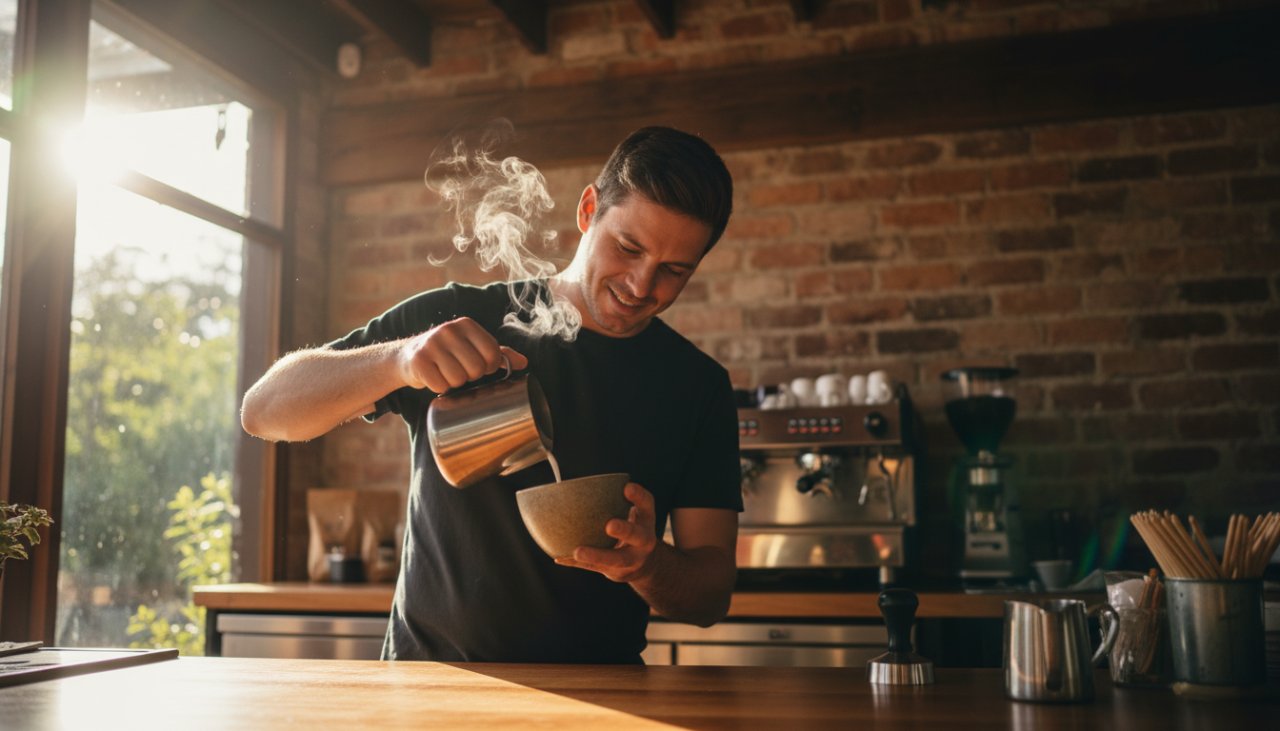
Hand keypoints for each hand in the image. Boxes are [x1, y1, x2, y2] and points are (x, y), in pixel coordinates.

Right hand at [397, 317, 527, 392]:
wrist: (408, 356)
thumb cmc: (447, 353)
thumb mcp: (472, 348)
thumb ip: (498, 354)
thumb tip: (523, 362)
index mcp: (466, 325)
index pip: (493, 353)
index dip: (489, 367)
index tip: (480, 366)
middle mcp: (449, 330)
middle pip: (477, 368)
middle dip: (471, 376)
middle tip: (460, 371)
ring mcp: (432, 344)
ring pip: (458, 379)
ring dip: (454, 383)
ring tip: (446, 373)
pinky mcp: (418, 361)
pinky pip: (440, 385)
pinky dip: (439, 387)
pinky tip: (434, 377)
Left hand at [556, 482, 657, 582]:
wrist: (644, 564)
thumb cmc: (631, 530)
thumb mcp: (634, 515)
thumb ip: (616, 502)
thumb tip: (577, 487)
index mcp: (646, 521)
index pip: (647, 504)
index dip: (639, 496)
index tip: (627, 487)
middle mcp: (643, 541)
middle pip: (637, 536)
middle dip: (624, 530)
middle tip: (609, 525)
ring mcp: (631, 559)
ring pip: (616, 559)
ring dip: (596, 555)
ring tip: (578, 551)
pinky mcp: (616, 572)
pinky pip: (596, 568)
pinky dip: (577, 563)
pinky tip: (561, 557)